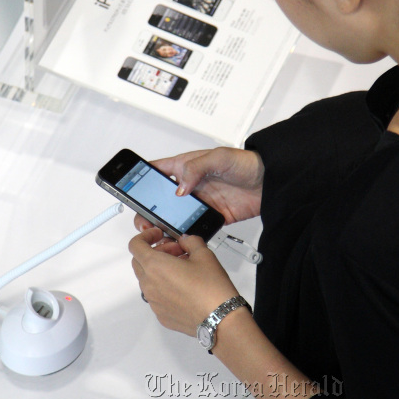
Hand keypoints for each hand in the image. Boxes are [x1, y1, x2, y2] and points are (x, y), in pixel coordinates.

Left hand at [129, 227, 238, 333]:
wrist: (219, 318)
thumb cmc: (210, 285)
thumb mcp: (203, 253)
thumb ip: (190, 241)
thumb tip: (185, 241)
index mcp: (155, 265)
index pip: (135, 245)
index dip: (145, 235)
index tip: (159, 235)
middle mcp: (149, 284)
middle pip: (139, 262)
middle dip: (155, 251)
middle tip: (176, 251)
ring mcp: (153, 302)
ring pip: (147, 279)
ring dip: (159, 269)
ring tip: (183, 268)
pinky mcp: (161, 315)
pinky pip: (156, 296)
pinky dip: (164, 286)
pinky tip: (184, 286)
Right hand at [134, 147, 262, 230]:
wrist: (270, 182)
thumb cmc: (245, 163)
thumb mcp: (218, 157)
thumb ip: (196, 169)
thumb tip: (179, 187)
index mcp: (186, 166)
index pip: (157, 171)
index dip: (140, 178)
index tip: (128, 187)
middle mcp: (190, 185)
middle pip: (160, 198)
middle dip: (147, 209)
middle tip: (144, 219)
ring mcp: (199, 202)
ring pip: (173, 216)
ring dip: (164, 225)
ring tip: (158, 232)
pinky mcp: (210, 217)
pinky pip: (192, 229)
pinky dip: (183, 236)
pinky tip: (178, 240)